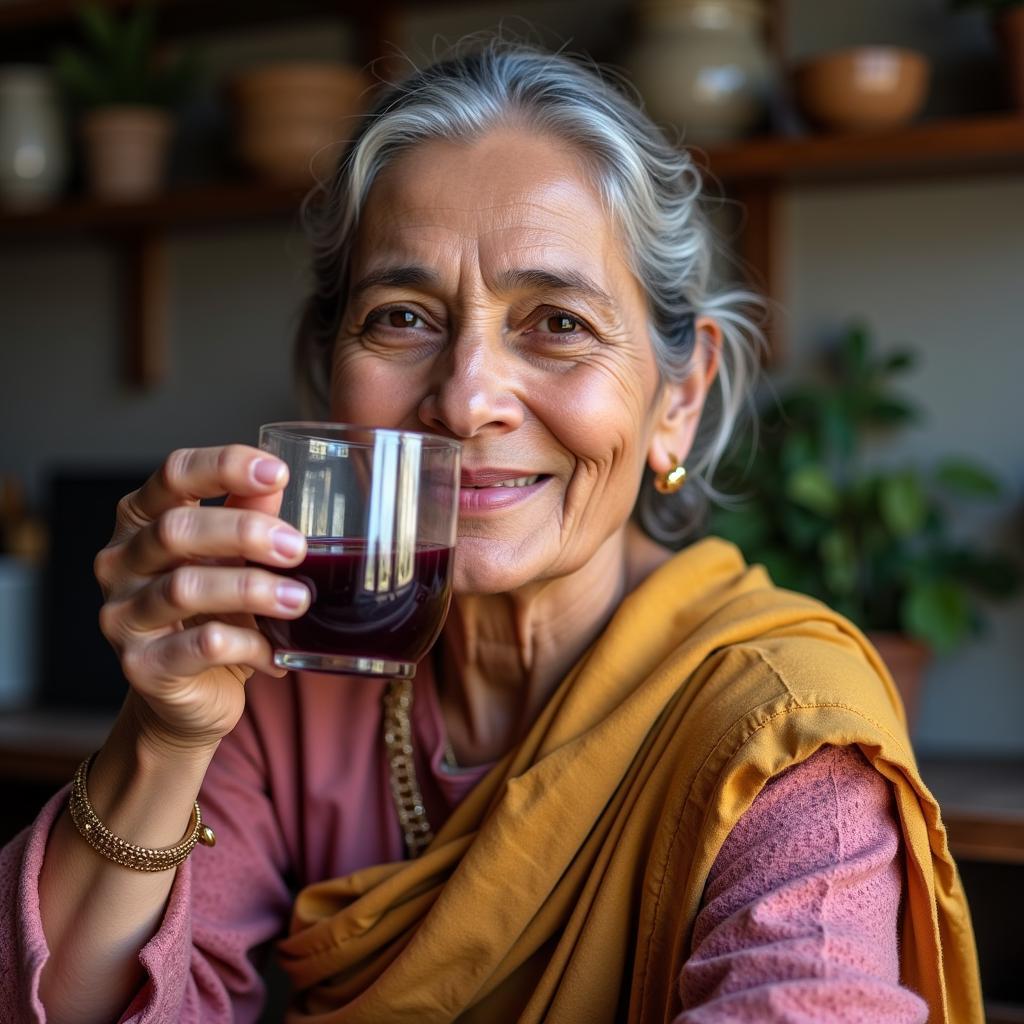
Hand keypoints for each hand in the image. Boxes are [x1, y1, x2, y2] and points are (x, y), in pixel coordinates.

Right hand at [94, 445, 308, 751]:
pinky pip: (198, 646)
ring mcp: (123, 615)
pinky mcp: (141, 666)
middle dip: (244, 533)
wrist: (190, 697)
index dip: (224, 466)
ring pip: (185, 589)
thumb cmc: (213, 614)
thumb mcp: (233, 558)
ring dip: (251, 590)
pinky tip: (276, 652)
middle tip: (297, 548)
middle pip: (175, 530)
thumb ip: (248, 515)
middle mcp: (121, 562)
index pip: (173, 474)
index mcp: (143, 520)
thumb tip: (274, 479)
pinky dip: (247, 644)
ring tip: (298, 599)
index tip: (278, 472)